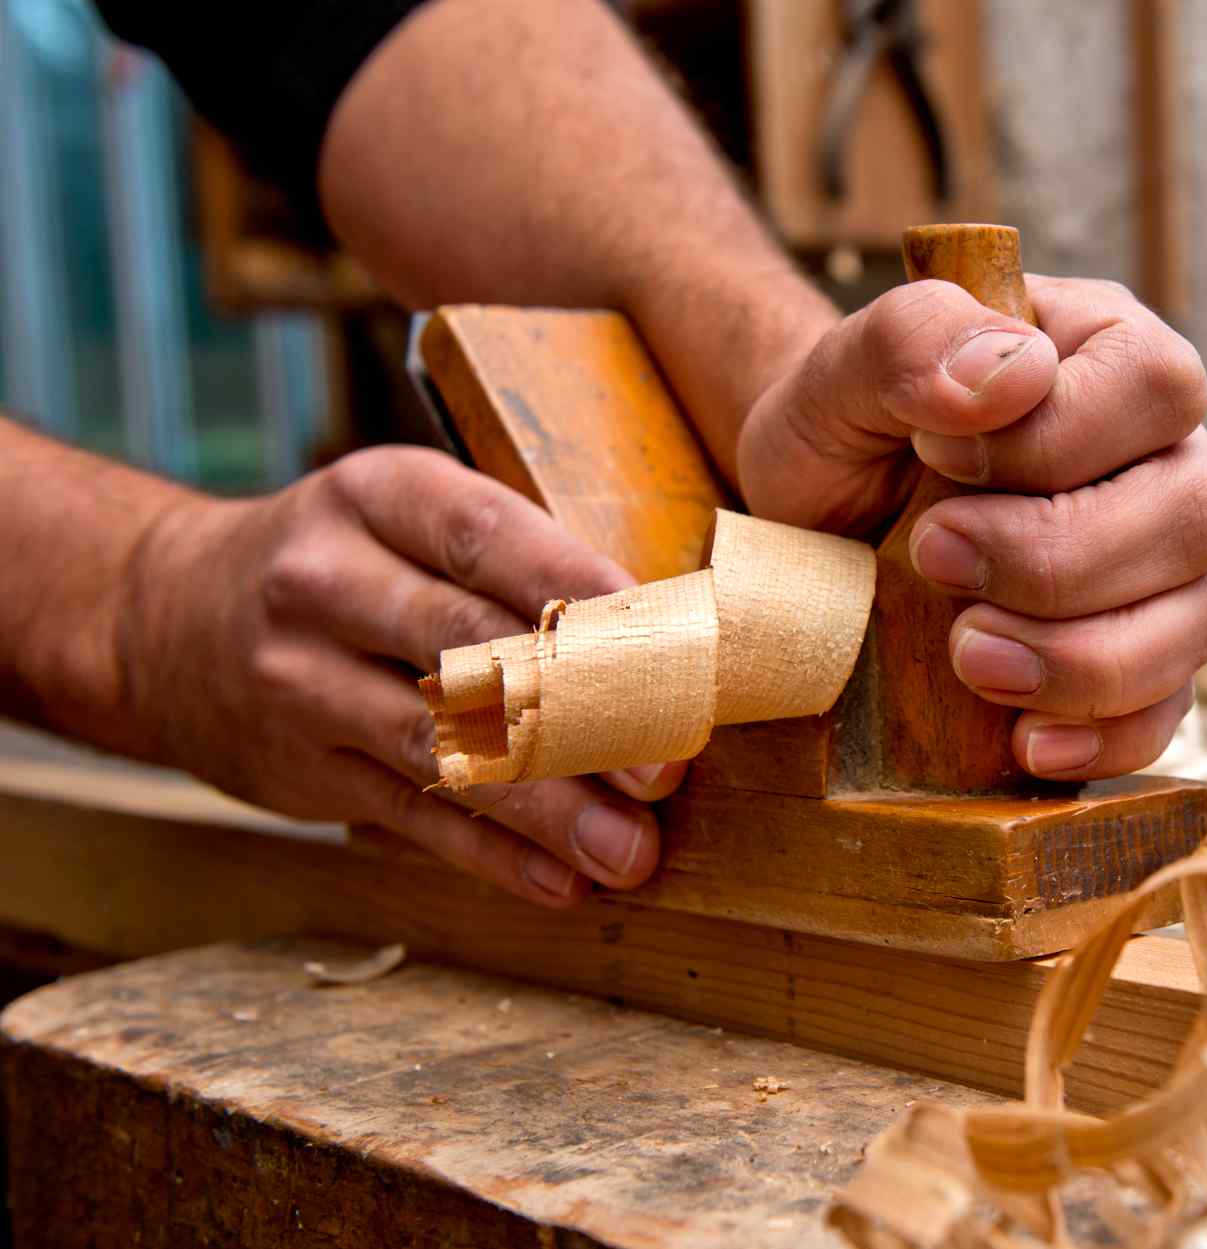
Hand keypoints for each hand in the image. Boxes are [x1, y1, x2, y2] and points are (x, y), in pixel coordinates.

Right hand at [117, 446, 681, 906]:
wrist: (164, 615)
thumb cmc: (352, 562)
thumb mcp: (411, 519)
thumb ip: (520, 565)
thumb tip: (667, 642)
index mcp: (379, 496)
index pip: (491, 541)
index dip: (582, 591)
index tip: (669, 641)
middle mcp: (328, 583)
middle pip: (471, 651)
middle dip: (580, 713)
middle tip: (667, 767)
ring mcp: (303, 682)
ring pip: (444, 750)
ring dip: (548, 809)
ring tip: (630, 853)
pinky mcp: (301, 771)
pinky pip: (412, 818)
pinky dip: (493, 856)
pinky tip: (561, 883)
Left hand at [737, 276, 1206, 779]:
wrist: (820, 531)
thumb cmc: (844, 437)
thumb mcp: (839, 375)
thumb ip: (911, 341)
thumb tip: (1014, 371)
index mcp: (1106, 356)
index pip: (1155, 384)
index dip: (1055, 437)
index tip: (938, 458)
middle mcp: (1165, 458)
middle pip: (1196, 513)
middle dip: (1057, 559)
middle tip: (932, 559)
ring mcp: (1169, 568)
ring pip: (1203, 618)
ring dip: (1084, 656)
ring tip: (968, 657)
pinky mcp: (1146, 661)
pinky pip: (1172, 710)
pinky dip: (1105, 735)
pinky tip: (1024, 739)